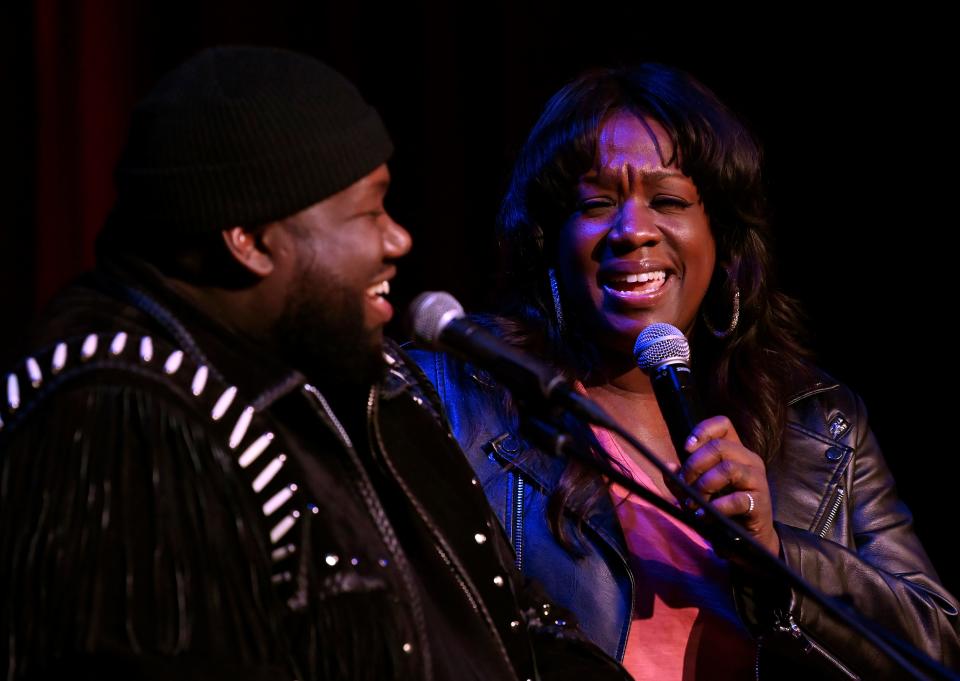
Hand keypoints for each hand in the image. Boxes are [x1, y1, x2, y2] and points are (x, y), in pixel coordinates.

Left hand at [674, 415, 780, 555]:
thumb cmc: (720, 510)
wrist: (745, 541)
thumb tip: (668, 467)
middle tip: (684, 484)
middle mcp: (749, 460)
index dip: (703, 430)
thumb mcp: (695, 492)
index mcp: (735, 451)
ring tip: (693, 502)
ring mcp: (757, 479)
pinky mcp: (760, 502)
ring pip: (727, 468)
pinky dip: (715, 508)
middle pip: (719, 446)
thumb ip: (680, 479)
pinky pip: (736, 499)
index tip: (685, 448)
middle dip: (694, 465)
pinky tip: (705, 516)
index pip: (723, 424)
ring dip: (703, 486)